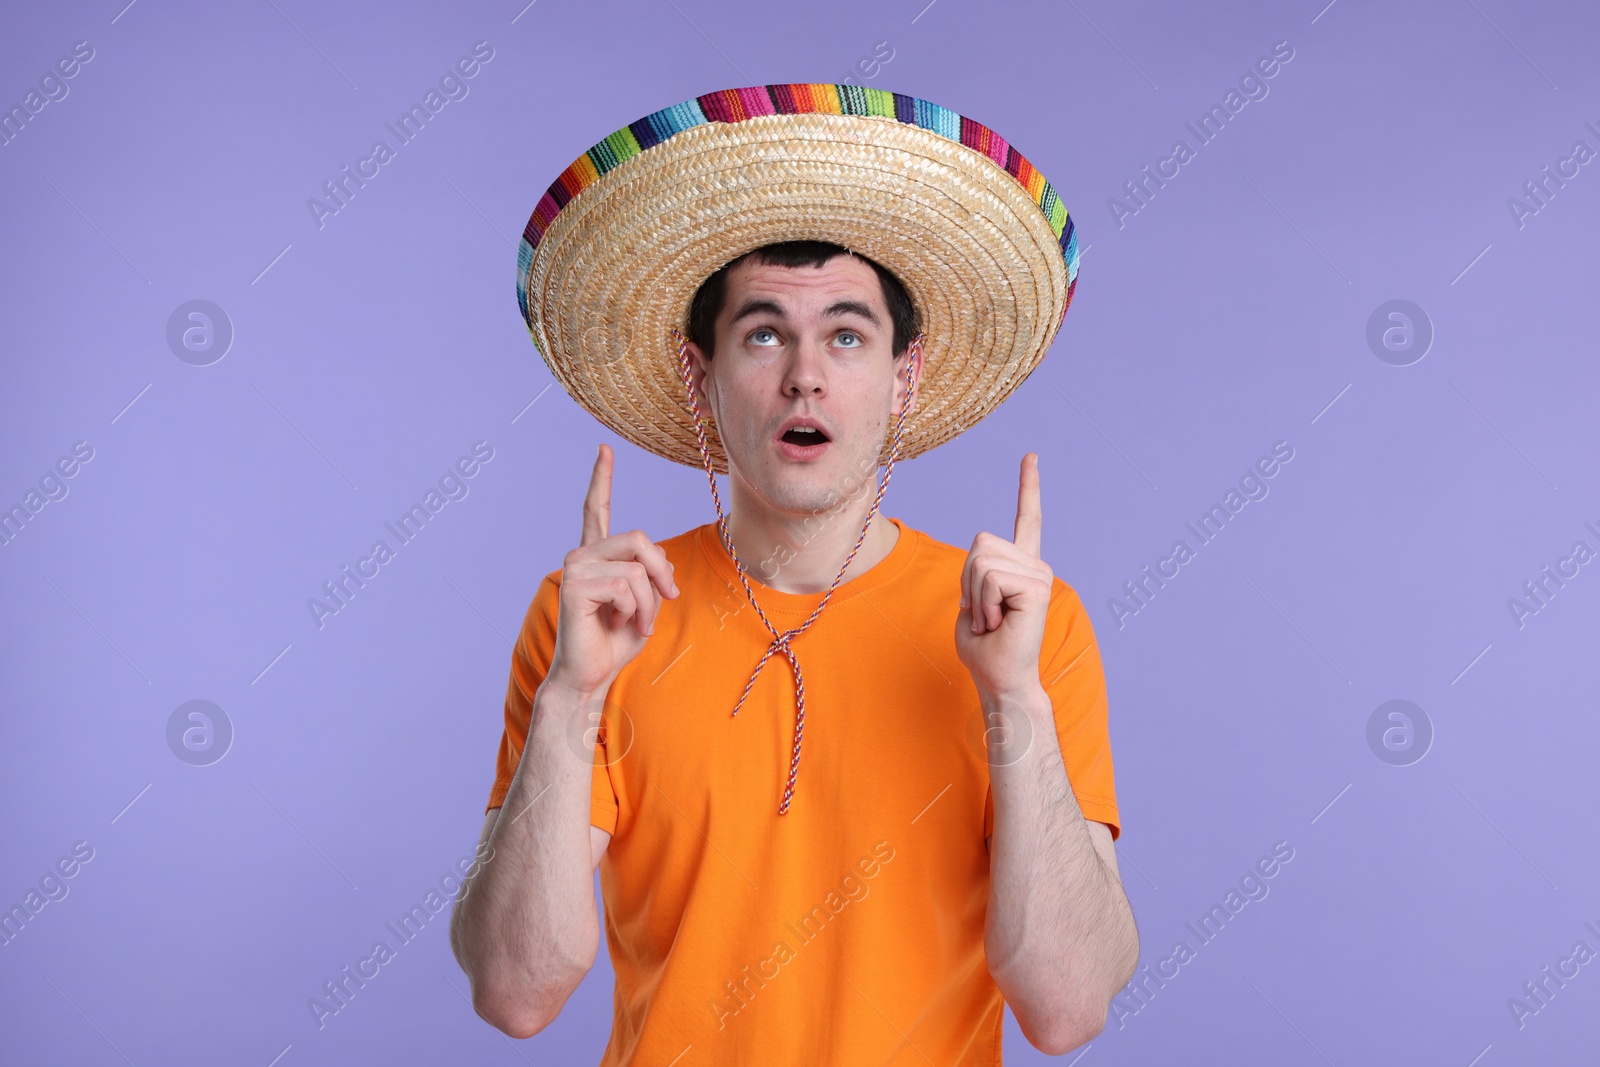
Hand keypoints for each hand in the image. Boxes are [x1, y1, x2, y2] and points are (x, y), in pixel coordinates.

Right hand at [545, 444, 678, 700]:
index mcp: (596, 556)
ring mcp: (575, 569)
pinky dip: (637, 610)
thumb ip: (652, 576)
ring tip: (637, 622)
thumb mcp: (646, 604)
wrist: (590, 676)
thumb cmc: (615, 642)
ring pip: (636, 566)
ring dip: (649, 600)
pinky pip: (626, 585)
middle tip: (667, 598)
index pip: (597, 510)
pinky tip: (620, 624)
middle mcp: (582, 556)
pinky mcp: (574, 586)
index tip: (604, 448)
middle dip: (661, 570)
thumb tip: (663, 562)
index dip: (601, 479)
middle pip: (638, 537)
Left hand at [955, 453, 1053, 701]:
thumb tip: (980, 562)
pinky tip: (1000, 623)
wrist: (1000, 679)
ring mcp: (1040, 574)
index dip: (1028, 487)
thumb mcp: (970, 605)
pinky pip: (990, 578)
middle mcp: (1035, 565)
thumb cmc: (984, 649)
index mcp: (1020, 566)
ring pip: (981, 561)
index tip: (1031, 456)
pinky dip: (984, 604)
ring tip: (993, 620)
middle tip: (984, 614)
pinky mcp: (1038, 587)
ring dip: (975, 596)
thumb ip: (974, 576)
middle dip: (967, 580)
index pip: (1026, 519)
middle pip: (979, 543)